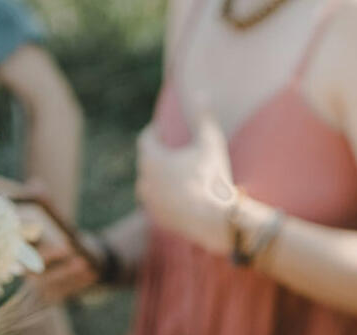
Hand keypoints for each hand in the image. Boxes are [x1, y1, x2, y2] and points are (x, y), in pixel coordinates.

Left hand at [135, 113, 234, 253]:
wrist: (212, 219)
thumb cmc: (210, 178)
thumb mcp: (210, 142)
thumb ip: (203, 117)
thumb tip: (201, 92)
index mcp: (152, 159)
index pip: (146, 139)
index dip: (155, 132)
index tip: (163, 130)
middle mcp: (144, 181)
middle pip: (146, 162)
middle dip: (156, 154)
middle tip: (169, 150)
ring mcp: (149, 202)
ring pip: (148, 184)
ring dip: (158, 177)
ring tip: (172, 174)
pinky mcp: (157, 219)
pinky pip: (156, 203)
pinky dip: (164, 196)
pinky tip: (177, 195)